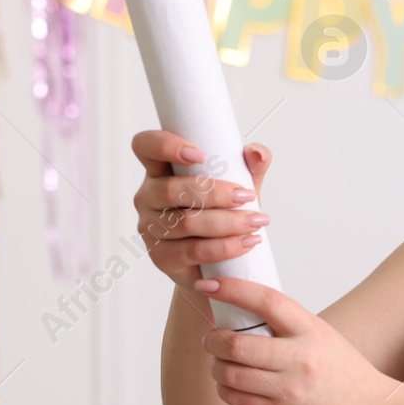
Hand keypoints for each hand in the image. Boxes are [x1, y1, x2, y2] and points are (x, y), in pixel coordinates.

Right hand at [131, 130, 271, 287]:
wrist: (220, 259)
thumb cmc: (224, 211)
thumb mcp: (239, 185)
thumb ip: (250, 166)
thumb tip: (257, 152)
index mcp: (160, 170)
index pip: (146, 147)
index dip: (165, 145)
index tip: (200, 154)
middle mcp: (148, 197)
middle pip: (171, 190)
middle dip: (214, 193)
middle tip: (246, 196)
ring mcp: (150, 228)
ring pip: (186, 222)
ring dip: (227, 222)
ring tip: (255, 222)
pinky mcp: (162, 257)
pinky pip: (193, 251)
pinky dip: (225, 247)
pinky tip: (246, 242)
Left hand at [196, 276, 390, 404]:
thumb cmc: (338, 366)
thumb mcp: (319, 333)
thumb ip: (284, 323)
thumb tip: (239, 305)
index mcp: (310, 329)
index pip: (266, 301)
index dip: (233, 290)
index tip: (208, 284)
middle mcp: (300, 358)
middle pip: (237, 344)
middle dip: (213, 340)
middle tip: (211, 338)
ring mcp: (290, 389)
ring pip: (231, 374)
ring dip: (216, 366)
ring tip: (220, 362)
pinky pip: (237, 399)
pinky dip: (224, 389)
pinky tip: (230, 383)